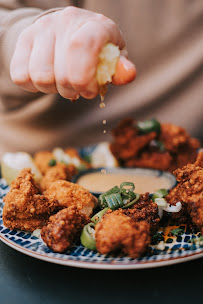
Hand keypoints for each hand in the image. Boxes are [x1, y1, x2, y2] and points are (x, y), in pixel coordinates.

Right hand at [10, 6, 133, 99]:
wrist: (67, 31)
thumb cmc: (95, 49)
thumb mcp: (111, 57)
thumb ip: (119, 67)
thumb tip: (128, 74)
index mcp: (93, 24)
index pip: (83, 47)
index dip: (85, 79)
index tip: (90, 92)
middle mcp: (65, 21)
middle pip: (62, 73)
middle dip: (72, 91)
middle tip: (79, 88)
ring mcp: (41, 29)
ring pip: (40, 77)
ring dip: (53, 90)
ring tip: (63, 82)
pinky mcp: (24, 40)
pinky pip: (21, 76)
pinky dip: (34, 86)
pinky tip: (47, 78)